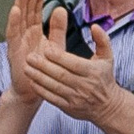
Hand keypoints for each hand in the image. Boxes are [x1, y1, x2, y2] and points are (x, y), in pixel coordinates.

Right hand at [1, 0, 49, 100]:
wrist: (35, 91)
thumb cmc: (45, 69)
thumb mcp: (56, 46)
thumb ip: (58, 29)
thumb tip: (61, 9)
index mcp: (35, 32)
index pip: (36, 11)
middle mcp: (25, 35)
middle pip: (26, 12)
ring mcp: (18, 42)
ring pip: (18, 20)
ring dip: (20, 5)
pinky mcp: (13, 51)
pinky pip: (12, 34)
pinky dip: (13, 22)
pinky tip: (15, 10)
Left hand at [12, 0, 121, 125]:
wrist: (107, 106)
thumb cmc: (104, 78)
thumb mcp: (107, 57)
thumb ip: (102, 40)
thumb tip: (94, 26)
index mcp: (93, 72)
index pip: (73, 64)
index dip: (59, 57)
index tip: (46, 49)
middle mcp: (84, 85)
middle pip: (61, 75)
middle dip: (43, 66)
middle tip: (30, 57)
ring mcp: (76, 98)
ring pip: (54, 87)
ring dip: (38, 77)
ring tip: (26, 68)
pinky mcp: (68, 107)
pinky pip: (52, 98)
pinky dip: (41, 90)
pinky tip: (32, 81)